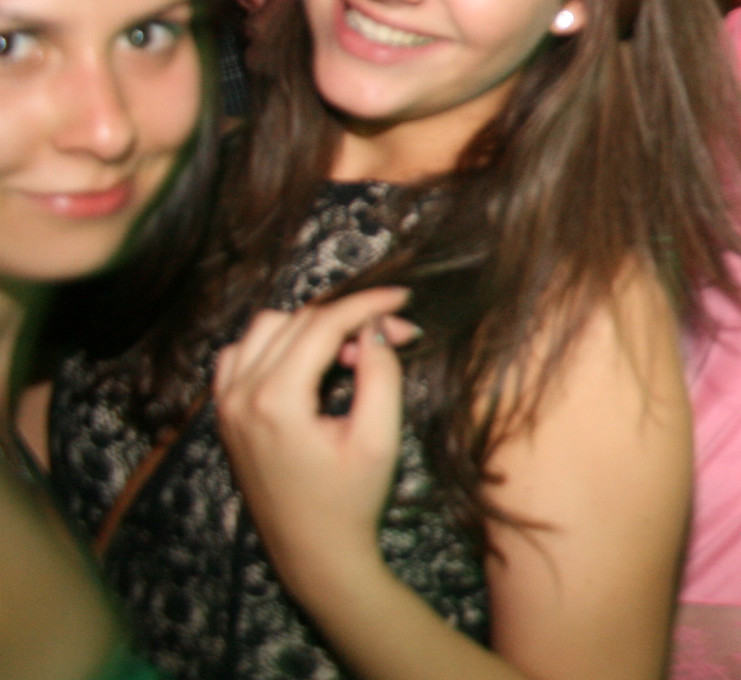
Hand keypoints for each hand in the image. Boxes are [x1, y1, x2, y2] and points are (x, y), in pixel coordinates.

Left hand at [214, 287, 418, 596]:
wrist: (313, 553)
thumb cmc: (349, 500)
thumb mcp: (379, 438)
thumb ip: (380, 374)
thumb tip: (375, 328)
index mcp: (275, 400)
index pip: (323, 324)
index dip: (367, 304)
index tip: (403, 299)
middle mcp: (240, 395)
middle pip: (297, 321)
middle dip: (349, 317)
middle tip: (394, 334)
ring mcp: (226, 404)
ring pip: (266, 328)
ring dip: (311, 325)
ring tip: (351, 351)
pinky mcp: (225, 414)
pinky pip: (242, 353)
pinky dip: (275, 343)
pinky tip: (308, 360)